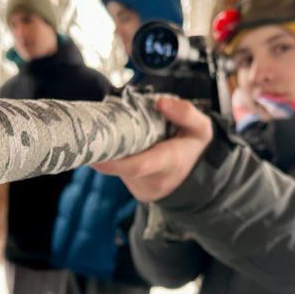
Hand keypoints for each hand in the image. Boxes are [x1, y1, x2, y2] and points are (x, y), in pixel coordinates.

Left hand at [92, 97, 212, 201]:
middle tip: (93, 132)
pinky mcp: (136, 191)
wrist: (199, 178)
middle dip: (106, 150)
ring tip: (114, 136)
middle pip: (122, 165)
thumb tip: (160, 102)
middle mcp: (154, 181)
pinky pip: (120, 173)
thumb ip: (185, 113)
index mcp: (169, 163)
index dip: (113, 162)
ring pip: (119, 169)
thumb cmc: (194, 148)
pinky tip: (121, 147)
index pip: (138, 166)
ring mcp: (143, 189)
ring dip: (113, 152)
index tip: (93, 156)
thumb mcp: (201, 128)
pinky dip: (118, 159)